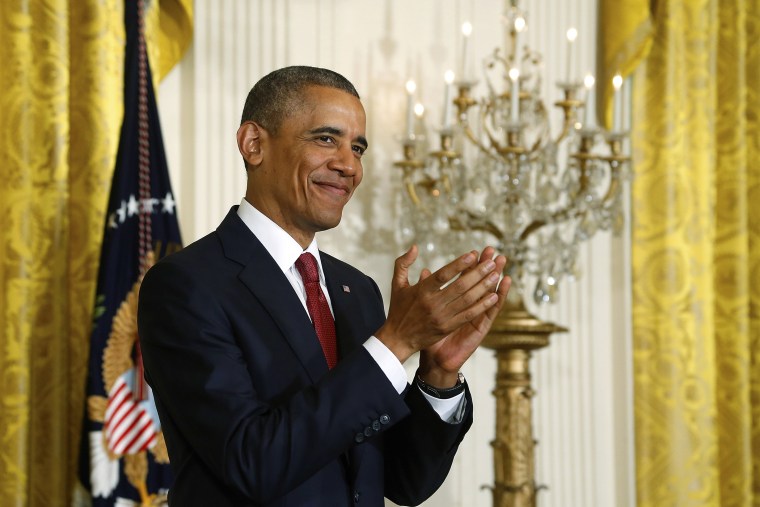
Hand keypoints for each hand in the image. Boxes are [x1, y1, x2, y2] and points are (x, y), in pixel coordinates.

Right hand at [375, 245, 502, 363]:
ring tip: (496, 275)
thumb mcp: (397, 284)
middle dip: (478, 273)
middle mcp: (432, 304)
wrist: (398, 339)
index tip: (473, 254)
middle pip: (460, 286)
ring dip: (483, 287)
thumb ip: (403, 263)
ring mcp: (441, 317)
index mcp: (421, 291)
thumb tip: (414, 247)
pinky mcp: (447, 328)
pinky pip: (468, 315)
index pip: (443, 275)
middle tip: (491, 262)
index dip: (459, 264)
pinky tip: (493, 296)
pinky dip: (482, 305)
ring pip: (467, 300)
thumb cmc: (399, 309)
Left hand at [417, 247, 509, 387]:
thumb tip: (424, 271)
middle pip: (479, 283)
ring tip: (502, 261)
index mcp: (455, 302)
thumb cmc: (429, 335)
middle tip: (492, 250)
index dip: (469, 265)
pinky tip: (504, 284)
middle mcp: (468, 307)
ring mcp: (476, 316)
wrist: (435, 360)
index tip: (475, 251)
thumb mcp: (425, 310)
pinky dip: (499, 297)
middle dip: (485, 266)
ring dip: (496, 276)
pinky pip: (492, 310)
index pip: (464, 279)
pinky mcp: (482, 327)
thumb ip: (426, 290)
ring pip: (489, 292)